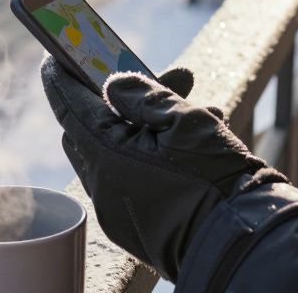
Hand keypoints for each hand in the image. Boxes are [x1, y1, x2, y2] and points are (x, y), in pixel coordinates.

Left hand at [40, 57, 284, 280]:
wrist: (243, 241)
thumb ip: (143, 95)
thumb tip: (112, 85)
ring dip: (140, 129)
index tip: (55, 56)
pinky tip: (192, 145)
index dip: (61, 77)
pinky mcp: (134, 225)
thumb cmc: (216, 178)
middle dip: (113, 102)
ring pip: (114, 154)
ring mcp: (116, 210)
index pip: (69, 106)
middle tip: (149, 80)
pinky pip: (130, 179)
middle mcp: (102, 186)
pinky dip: (149, 156)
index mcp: (106, 156)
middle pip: (89, 131)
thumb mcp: (185, 120)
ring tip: (194, 110)